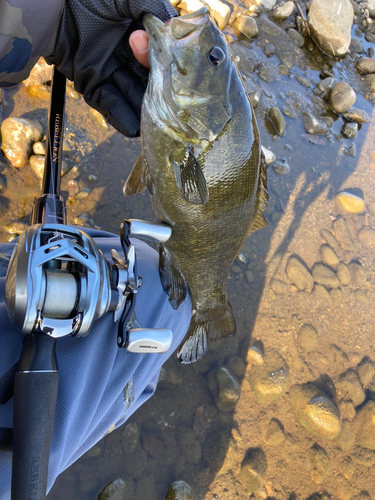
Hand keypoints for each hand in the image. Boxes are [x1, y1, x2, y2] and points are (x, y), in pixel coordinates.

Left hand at [46, 0, 175, 136]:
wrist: (51, 7)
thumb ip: (152, 8)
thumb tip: (173, 28)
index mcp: (134, 36)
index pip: (157, 58)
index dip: (166, 68)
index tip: (174, 77)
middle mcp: (123, 55)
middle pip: (146, 81)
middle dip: (158, 95)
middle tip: (172, 109)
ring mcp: (106, 71)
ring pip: (130, 96)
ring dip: (143, 110)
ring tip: (158, 124)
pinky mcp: (89, 83)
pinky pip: (108, 104)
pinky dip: (120, 117)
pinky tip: (134, 128)